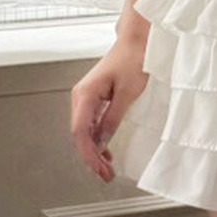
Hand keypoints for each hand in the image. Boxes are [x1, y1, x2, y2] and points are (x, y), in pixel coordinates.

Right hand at [69, 36, 149, 179]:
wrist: (136, 42)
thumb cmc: (133, 60)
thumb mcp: (127, 94)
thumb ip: (112, 119)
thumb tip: (102, 142)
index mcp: (85, 94)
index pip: (80, 132)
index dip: (89, 154)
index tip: (100, 169)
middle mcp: (81, 97)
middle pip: (80, 135)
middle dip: (91, 157)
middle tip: (106, 175)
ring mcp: (86, 98)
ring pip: (84, 132)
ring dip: (94, 151)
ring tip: (106, 169)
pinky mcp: (95, 99)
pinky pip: (91, 124)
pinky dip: (98, 140)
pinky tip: (106, 152)